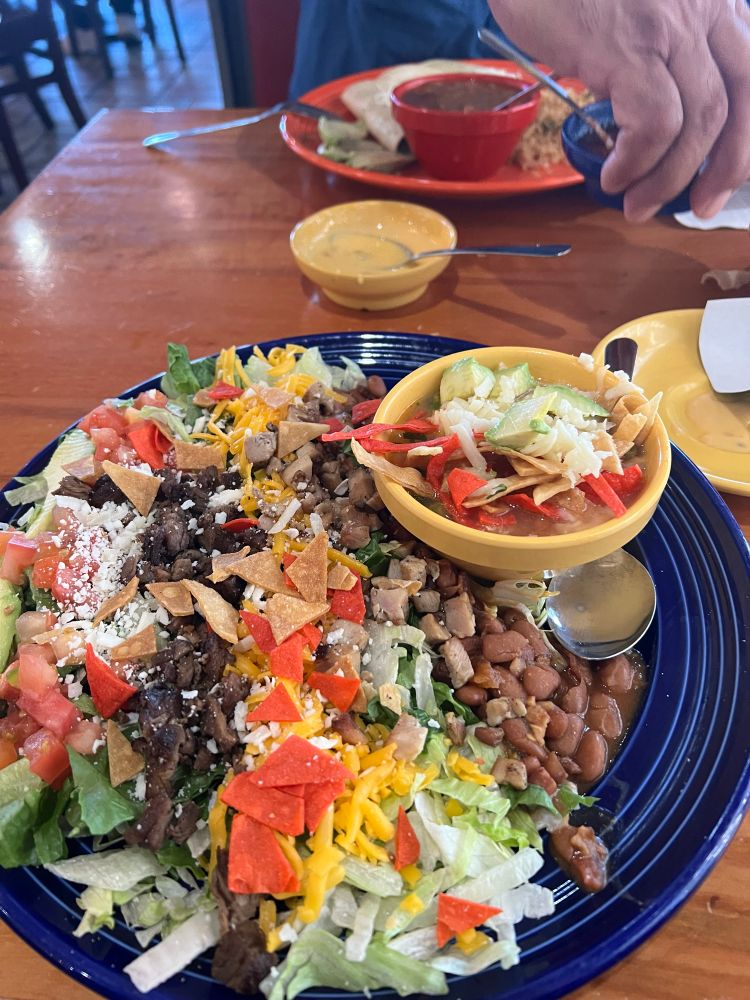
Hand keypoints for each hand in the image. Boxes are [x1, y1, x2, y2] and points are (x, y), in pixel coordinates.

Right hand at [489, 0, 749, 220]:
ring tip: (637, 203)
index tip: (722, 176)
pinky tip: (615, 174)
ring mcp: (670, 26)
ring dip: (670, 178)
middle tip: (699, 205)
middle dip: (727, 166)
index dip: (747, 138)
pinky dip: (638, 162)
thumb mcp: (634, 14)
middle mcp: (704, 8)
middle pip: (744, 100)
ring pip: (699, 121)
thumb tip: (658, 125)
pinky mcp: (629, 46)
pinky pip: (653, 123)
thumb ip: (661, 53)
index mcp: (712, 2)